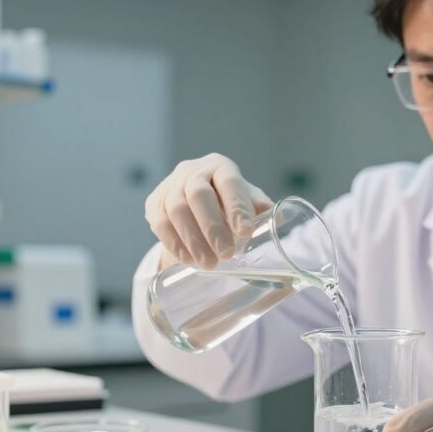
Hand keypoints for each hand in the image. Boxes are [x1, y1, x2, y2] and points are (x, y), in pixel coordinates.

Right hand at [144, 153, 272, 268]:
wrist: (196, 205)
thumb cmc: (228, 204)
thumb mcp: (247, 202)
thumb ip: (261, 208)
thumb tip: (279, 217)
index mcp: (221, 167)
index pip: (229, 183)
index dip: (236, 207)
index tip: (246, 232)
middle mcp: (193, 170)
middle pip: (198, 195)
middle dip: (212, 227)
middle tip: (226, 254)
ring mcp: (170, 185)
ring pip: (177, 209)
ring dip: (193, 240)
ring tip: (209, 264)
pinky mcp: (154, 202)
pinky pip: (160, 223)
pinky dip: (175, 244)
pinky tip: (189, 260)